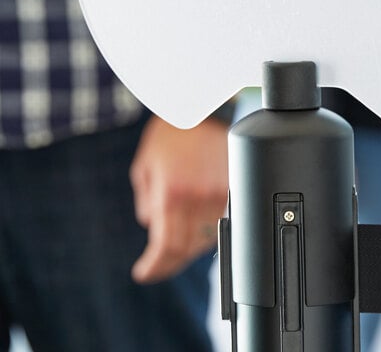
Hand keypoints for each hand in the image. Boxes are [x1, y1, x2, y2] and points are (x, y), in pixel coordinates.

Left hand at [129, 114, 228, 282]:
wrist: (203, 109)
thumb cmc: (171, 134)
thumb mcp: (145, 167)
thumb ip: (147, 203)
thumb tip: (154, 228)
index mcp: (172, 192)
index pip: (166, 246)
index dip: (155, 267)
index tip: (144, 273)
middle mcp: (198, 197)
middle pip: (187, 248)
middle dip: (169, 261)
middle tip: (157, 263)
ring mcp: (219, 194)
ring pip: (206, 238)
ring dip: (189, 245)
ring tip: (175, 238)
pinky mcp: (234, 188)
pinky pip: (222, 221)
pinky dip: (207, 229)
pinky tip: (196, 224)